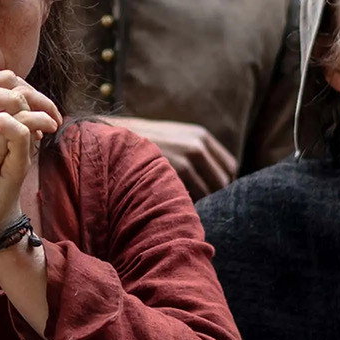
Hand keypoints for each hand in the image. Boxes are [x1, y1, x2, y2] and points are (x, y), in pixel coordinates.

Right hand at [104, 116, 236, 197]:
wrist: (109, 141)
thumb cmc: (139, 146)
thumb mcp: (172, 139)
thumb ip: (194, 154)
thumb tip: (218, 181)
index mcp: (200, 136)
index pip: (230, 167)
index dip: (221, 182)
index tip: (207, 192)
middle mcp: (198, 145)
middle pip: (223, 181)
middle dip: (213, 193)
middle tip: (194, 203)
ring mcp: (187, 157)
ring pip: (210, 191)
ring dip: (199, 200)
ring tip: (179, 203)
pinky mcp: (175, 170)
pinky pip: (193, 195)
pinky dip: (186, 202)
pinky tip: (170, 201)